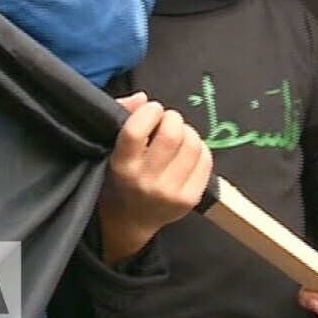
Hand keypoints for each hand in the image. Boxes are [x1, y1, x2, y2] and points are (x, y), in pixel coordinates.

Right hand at [96, 92, 212, 265]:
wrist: (131, 218)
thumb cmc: (121, 175)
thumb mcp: (110, 147)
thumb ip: (122, 115)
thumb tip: (143, 99)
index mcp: (122, 165)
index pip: (135, 131)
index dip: (149, 112)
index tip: (152, 109)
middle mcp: (146, 181)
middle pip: (171, 134)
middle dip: (172, 118)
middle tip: (166, 122)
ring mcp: (171, 192)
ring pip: (192, 144)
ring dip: (187, 132)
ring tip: (177, 137)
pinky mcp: (191, 198)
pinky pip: (206, 159)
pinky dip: (199, 148)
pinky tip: (187, 152)